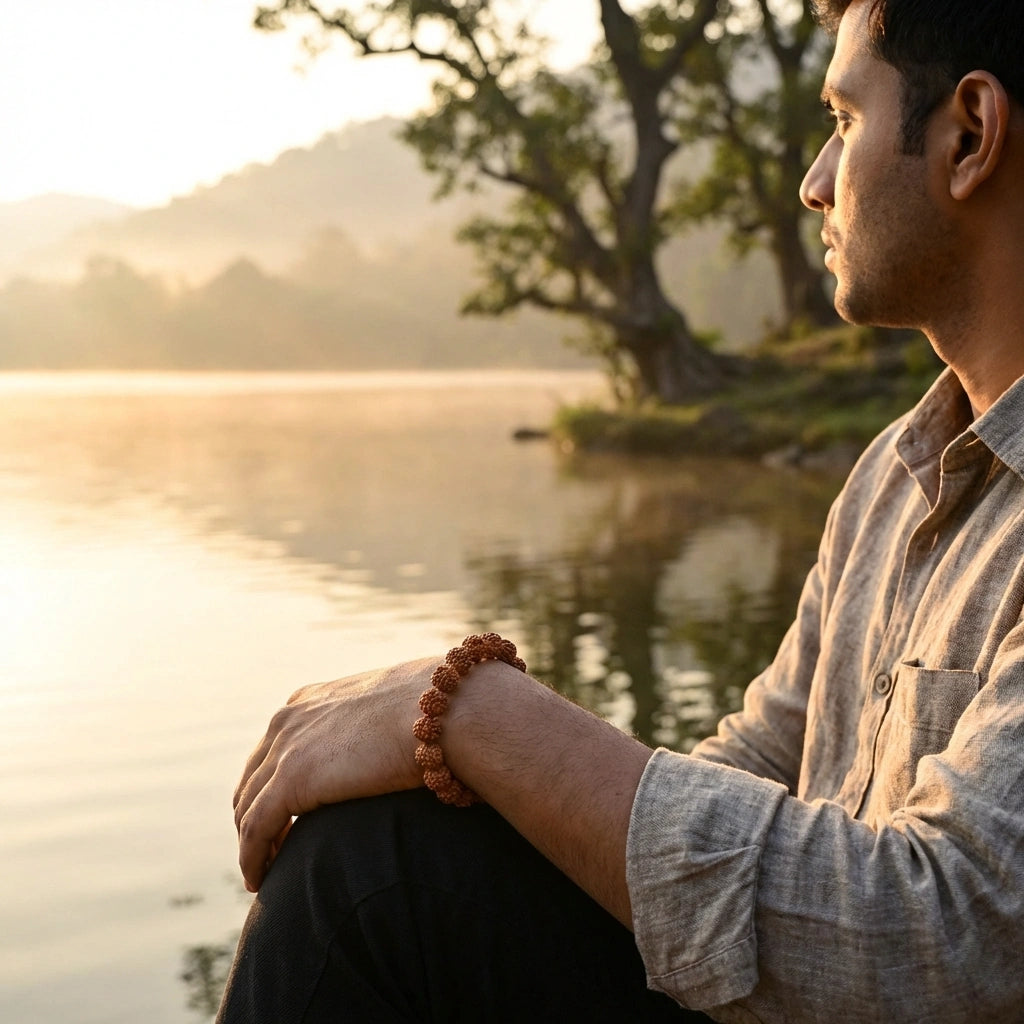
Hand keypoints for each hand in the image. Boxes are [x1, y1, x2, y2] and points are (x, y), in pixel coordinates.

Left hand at [232, 656, 435, 891]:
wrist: (443, 711)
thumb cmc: (437, 712)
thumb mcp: (389, 713)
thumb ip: (376, 729)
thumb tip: (397, 746)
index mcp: (310, 700)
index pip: (273, 750)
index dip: (270, 788)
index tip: (278, 819)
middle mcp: (289, 719)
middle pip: (252, 779)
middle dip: (253, 818)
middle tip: (267, 853)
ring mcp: (286, 748)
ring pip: (248, 808)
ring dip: (252, 845)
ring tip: (263, 874)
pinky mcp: (291, 780)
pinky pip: (256, 830)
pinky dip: (252, 858)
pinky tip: (260, 880)